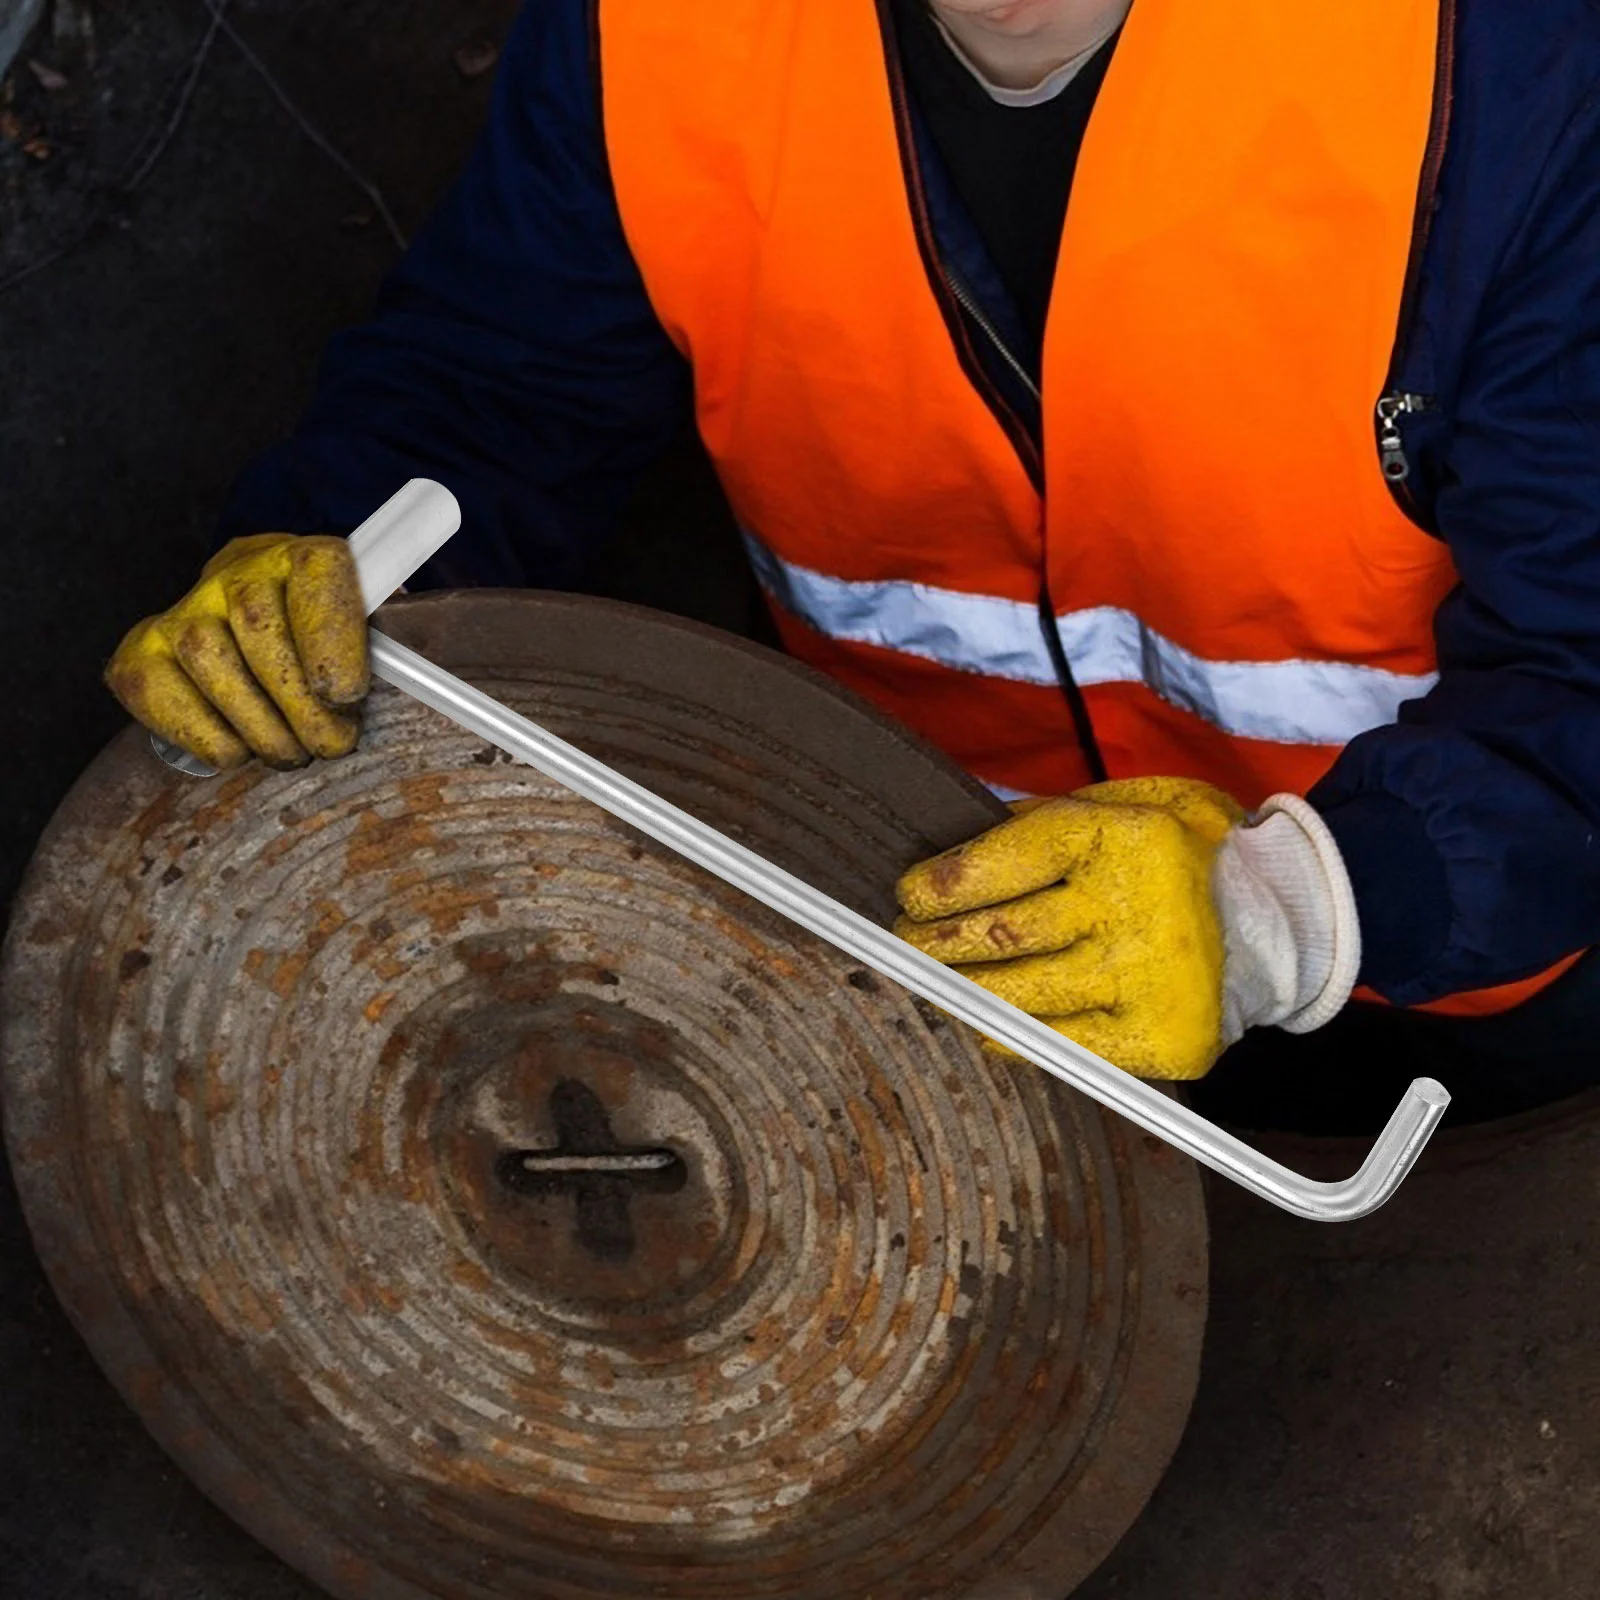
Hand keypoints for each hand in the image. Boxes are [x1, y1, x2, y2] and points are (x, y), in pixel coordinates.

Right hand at [105, 534, 369, 769]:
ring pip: (211, 663)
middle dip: (301, 706)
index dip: (332, 637)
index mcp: (304, 557)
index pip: (319, 572)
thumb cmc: (322, 639)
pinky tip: (237, 749)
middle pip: (261, 628)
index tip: (346, 695)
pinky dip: (204, 736)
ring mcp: (186, 608)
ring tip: (291, 752)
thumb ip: (383, 647)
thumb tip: (409, 683)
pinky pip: (161, 693)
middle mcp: (237, 572)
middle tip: (330, 744)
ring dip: (259, 728)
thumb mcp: (366, 630)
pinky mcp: (144, 649)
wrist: (254, 618)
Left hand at [894, 776, 1359, 1079]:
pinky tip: (987, 1024)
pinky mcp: (1160, 1038)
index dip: (948, 882)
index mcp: (1126, 838)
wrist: (1282, 920)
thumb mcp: (1129, 802)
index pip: (1011, 860)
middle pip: (1004, 933)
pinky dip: (1013, 1037)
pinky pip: (1060, 1047)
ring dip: (962, 992)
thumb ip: (1049, 820)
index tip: (909, 895)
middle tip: (904, 942)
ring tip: (931, 982)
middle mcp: (1137, 909)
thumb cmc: (1183, 854)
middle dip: (936, 942)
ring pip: (1020, 996)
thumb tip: (959, 840)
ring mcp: (1148, 980)